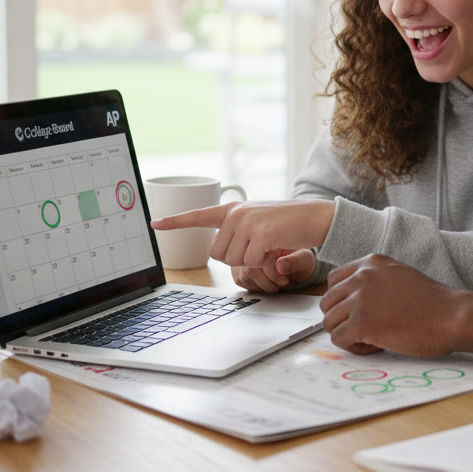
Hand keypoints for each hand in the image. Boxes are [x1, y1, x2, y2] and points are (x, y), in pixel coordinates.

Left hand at [151, 199, 334, 268]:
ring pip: (234, 260)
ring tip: (271, 245)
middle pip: (219, 254)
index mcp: (233, 209)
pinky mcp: (260, 233)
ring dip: (254, 260)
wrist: (317, 217)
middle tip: (260, 247)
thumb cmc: (289, 224)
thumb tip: (222, 251)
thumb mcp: (259, 223)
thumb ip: (238, 232)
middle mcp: (236, 213)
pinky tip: (278, 248)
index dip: (175, 221)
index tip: (155, 223)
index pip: (198, 215)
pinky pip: (251, 261)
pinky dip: (265, 261)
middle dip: (239, 258)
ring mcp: (248, 221)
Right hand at [231, 248, 317, 292]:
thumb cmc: (299, 258)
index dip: (273, 274)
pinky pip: (240, 280)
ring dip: (262, 284)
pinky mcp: (236, 264)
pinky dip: (255, 285)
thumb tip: (281, 265)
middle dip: (268, 281)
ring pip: (243, 276)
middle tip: (282, 281)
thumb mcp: (304, 259)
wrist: (295, 261)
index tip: (285, 278)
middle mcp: (250, 240)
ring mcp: (241, 251)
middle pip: (249, 269)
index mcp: (267, 233)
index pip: (259, 257)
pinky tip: (266, 280)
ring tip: (276, 280)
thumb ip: (295, 262)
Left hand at [320, 254, 467, 356]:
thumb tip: (353, 301)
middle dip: (343, 320)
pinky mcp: (362, 322)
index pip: (334, 281)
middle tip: (368, 329)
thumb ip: (375, 281)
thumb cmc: (433, 303)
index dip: (343, 302)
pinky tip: (377, 346)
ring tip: (374, 338)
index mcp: (371, 263)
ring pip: (329, 323)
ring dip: (348, 335)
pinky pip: (339, 339)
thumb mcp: (399, 276)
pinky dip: (355, 348)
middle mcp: (361, 276)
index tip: (360, 313)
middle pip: (327, 303)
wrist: (452, 316)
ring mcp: (360, 299)